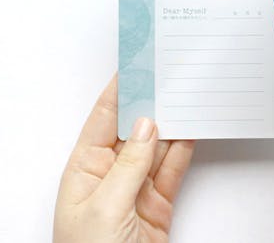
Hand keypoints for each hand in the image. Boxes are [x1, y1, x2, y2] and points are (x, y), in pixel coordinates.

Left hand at [54, 76, 195, 242]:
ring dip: (170, 124)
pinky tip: (191, 130)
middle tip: (166, 76)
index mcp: (83, 171)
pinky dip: (183, 151)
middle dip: (148, 104)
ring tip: (184, 95)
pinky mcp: (157, 207)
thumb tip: (145, 128)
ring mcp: (133, 192)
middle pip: (131, 131)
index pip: (101, 121)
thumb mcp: (105, 207)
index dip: (117, 93)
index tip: (133, 67)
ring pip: (155, 149)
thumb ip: (128, 167)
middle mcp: (108, 177)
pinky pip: (172, 171)